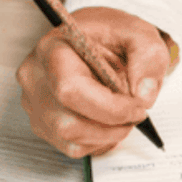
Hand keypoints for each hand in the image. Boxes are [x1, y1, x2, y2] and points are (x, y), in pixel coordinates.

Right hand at [16, 7, 171, 157]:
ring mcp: (34, 102)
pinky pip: (71, 146)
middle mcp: (35, 77)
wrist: (96, 38)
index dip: (111, 109)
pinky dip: (98, 141)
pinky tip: (108, 122)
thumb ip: (148, 59)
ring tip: (123, 114)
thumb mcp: (140, 35)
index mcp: (53, 50)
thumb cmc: (112, 34)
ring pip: (69, 139)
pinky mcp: (42, 121)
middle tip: (136, 112)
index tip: (139, 107)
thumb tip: (143, 96)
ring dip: (107, 135)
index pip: (72, 91)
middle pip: (68, 123)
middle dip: (112, 126)